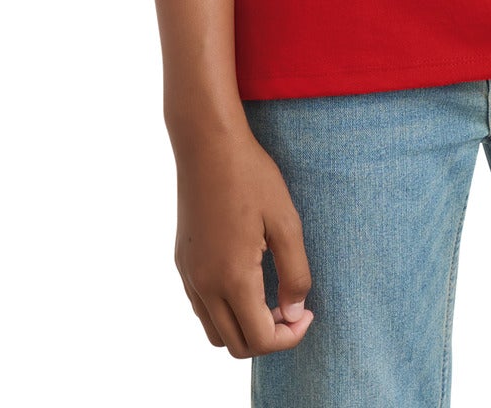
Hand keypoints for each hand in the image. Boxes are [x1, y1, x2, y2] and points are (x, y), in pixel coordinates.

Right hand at [172, 121, 314, 355]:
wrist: (207, 144)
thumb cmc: (251, 177)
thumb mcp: (286, 222)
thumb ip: (294, 273)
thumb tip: (295, 313)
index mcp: (232, 277)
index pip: (260, 339)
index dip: (290, 337)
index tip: (308, 313)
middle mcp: (204, 284)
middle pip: (235, 345)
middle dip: (268, 337)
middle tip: (291, 306)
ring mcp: (189, 274)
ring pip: (214, 332)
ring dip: (244, 327)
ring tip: (270, 296)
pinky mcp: (182, 262)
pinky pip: (201, 307)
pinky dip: (225, 311)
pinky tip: (247, 279)